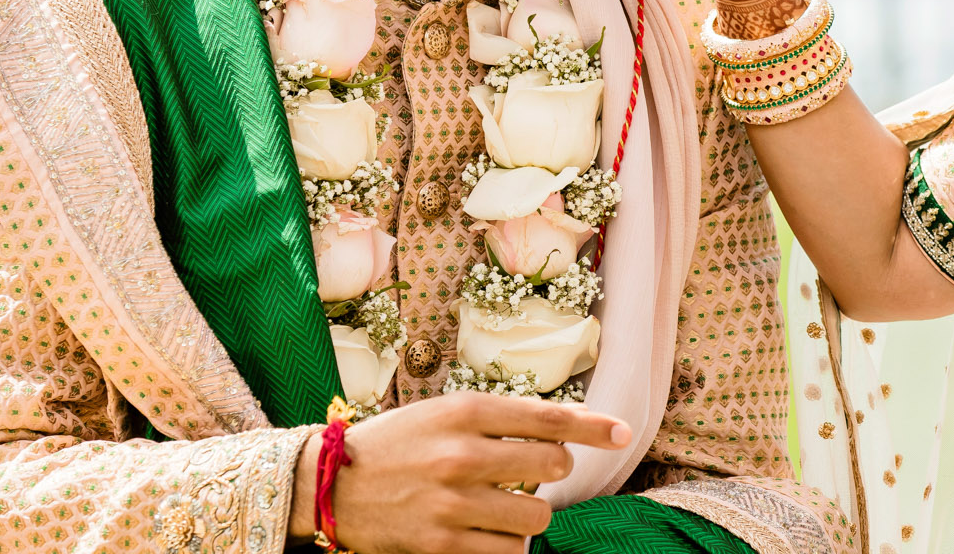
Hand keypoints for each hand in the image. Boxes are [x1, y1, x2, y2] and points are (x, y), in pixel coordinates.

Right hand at [288, 392, 631, 551]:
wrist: (329, 485)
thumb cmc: (398, 443)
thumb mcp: (446, 413)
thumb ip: (506, 419)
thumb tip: (573, 426)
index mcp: (466, 413)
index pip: (548, 417)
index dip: (593, 427)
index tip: (624, 433)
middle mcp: (462, 455)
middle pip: (552, 469)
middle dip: (553, 474)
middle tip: (530, 475)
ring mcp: (452, 503)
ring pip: (535, 519)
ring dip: (530, 517)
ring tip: (503, 507)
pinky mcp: (440, 545)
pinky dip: (507, 548)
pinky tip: (488, 533)